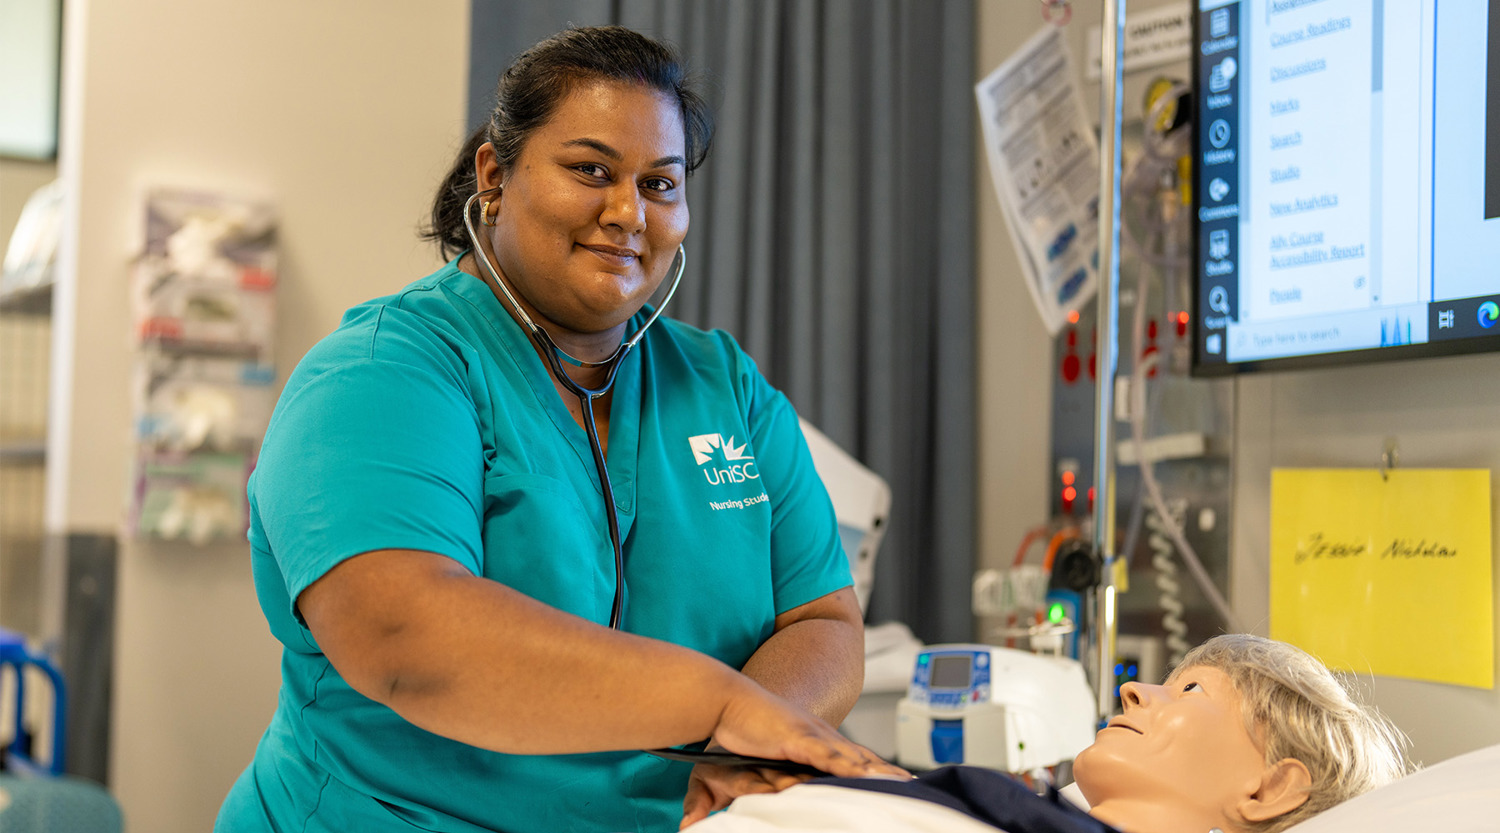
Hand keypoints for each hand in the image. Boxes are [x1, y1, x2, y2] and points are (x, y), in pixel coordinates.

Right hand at [679, 684, 908, 827]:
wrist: (724, 700)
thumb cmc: (739, 729)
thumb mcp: (753, 767)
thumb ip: (756, 790)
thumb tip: (756, 805)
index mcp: (813, 741)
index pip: (851, 758)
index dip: (874, 770)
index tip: (898, 782)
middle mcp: (819, 737)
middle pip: (860, 758)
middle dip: (886, 773)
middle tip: (913, 786)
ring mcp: (812, 736)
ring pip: (853, 758)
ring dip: (877, 772)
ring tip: (902, 785)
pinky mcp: (800, 737)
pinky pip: (831, 755)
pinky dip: (851, 766)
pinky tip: (870, 775)